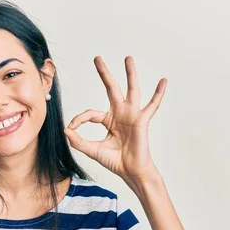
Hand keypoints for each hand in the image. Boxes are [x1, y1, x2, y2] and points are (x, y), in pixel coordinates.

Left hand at [64, 56, 166, 183]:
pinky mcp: (142, 121)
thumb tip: (66, 131)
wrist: (130, 172)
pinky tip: (163, 81)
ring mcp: (131, 115)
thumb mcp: (92, 150)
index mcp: (108, 120)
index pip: (90, 113)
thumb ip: (79, 141)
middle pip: (111, 89)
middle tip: (97, 58)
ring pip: (131, 90)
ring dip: (130, 74)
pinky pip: (152, 105)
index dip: (79, 119)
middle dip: (104, 74)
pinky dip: (159, 93)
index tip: (71, 128)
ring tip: (127, 58)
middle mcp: (120, 114)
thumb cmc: (115, 161)